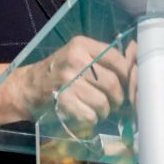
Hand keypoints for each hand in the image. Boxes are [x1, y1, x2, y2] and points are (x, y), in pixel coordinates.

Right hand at [16, 36, 130, 131]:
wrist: (27, 86)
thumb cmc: (59, 70)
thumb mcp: (78, 54)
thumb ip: (103, 56)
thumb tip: (135, 55)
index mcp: (81, 44)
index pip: (116, 58)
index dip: (127, 73)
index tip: (128, 83)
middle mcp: (75, 59)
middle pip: (112, 82)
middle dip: (118, 97)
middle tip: (115, 102)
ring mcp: (68, 80)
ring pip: (103, 101)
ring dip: (105, 110)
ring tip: (101, 109)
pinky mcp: (62, 100)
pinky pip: (90, 114)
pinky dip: (92, 119)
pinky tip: (88, 114)